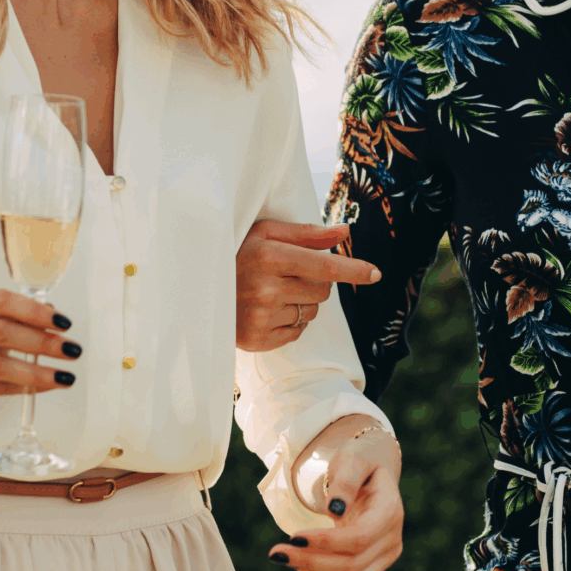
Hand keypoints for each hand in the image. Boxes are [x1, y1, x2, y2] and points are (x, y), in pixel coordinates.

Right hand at [0, 286, 81, 420]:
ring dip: (36, 372)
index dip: (35, 311)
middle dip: (42, 342)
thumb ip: (13, 314)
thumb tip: (55, 317)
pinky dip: (22, 388)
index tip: (63, 323)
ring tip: (64, 375)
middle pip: (0, 332)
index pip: (0, 300)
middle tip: (71, 350)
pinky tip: (43, 386)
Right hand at [236, 219, 380, 351]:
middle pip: (323, 291)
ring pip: (311, 312)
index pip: (324, 266)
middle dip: (316, 282)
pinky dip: (290, 321)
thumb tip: (344, 231)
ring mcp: (261, 317)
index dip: (353, 270)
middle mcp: (266, 288)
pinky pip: (296, 332)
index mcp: (270, 257)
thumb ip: (307, 233)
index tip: (376, 273)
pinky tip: (268, 310)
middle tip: (289, 274)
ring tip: (274, 291)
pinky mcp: (258, 340)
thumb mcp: (265, 233)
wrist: (194, 287)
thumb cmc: (235, 253)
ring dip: (302, 302)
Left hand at [268, 426, 403, 570]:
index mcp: (390, 510)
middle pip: (353, 564)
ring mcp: (386, 556)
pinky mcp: (375, 567)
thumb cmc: (359, 461)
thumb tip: (334, 509)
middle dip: (311, 560)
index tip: (292, 537)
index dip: (326, 542)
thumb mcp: (352, 459)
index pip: (359, 537)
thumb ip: (346, 481)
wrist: (370, 472)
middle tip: (276, 552)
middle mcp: (393, 538)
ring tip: (285, 558)